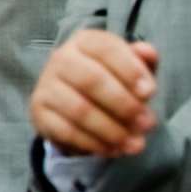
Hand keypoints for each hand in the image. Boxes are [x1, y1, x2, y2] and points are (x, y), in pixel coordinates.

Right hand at [30, 30, 160, 156]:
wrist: (73, 103)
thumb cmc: (110, 80)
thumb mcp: (130, 68)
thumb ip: (142, 61)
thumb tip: (148, 52)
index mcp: (85, 41)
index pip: (106, 48)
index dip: (130, 70)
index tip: (150, 93)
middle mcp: (61, 58)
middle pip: (91, 80)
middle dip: (124, 105)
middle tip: (148, 124)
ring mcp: (46, 86)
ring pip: (79, 109)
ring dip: (112, 130)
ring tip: (135, 144)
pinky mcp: (39, 113)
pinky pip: (66, 131)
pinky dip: (94, 144)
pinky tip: (114, 150)